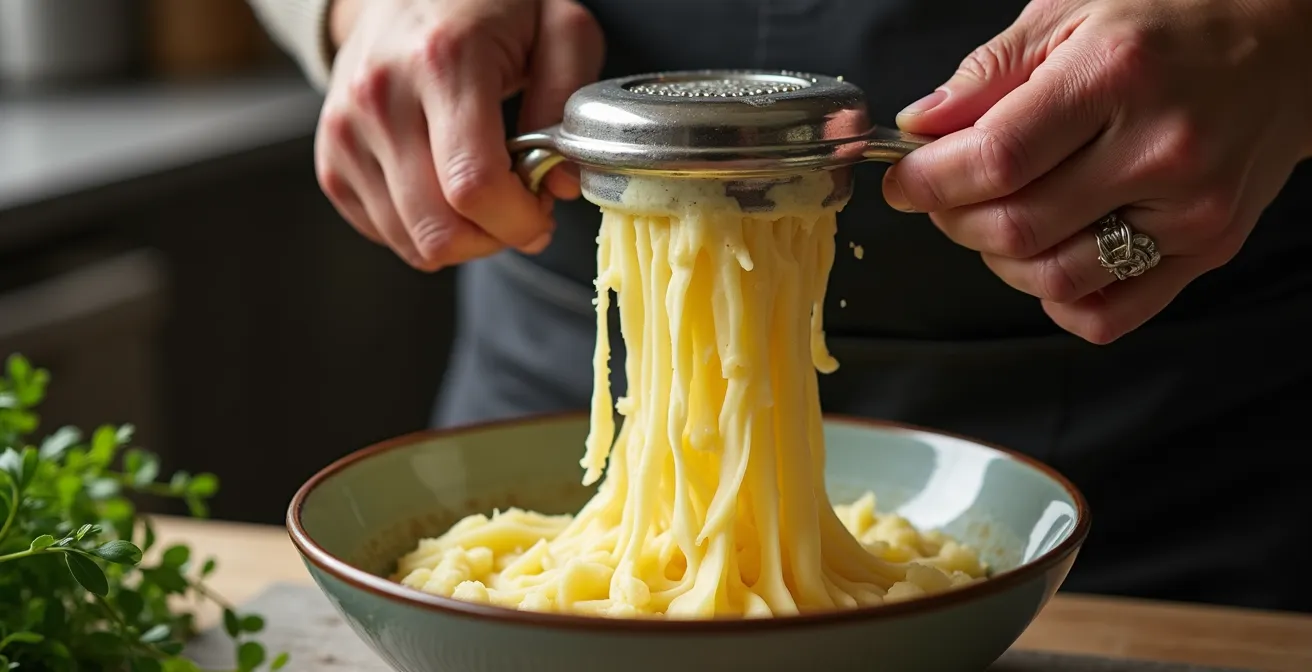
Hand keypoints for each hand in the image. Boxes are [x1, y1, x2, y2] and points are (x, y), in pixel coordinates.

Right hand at [315, 0, 603, 270]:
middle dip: (493, 239)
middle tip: (517, 211)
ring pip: (411, 242)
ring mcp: (346, 130)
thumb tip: (559, 185)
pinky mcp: (331, 157)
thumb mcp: (561, 28)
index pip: (474, 185)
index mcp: (443, 61)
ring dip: (461, 238)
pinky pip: (384, 233)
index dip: (518, 221)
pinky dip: (424, 228)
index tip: (541, 211)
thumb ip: (570, 102)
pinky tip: (445, 188)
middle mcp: (381, 97)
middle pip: (438, 229)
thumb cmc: (490, 9)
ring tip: (483, 194)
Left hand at [883, 0, 1311, 343]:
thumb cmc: (1172, 20)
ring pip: (1054, 279)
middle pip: (1016, 228)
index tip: (905, 180)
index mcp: (1115, 77)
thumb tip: (919, 128)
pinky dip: (1058, 298)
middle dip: (954, 220)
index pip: (996, 160)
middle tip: (947, 196)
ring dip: (1000, 259)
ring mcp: (1189, 209)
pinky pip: (1107, 314)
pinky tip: (1052, 251)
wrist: (1288, 44)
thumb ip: (988, 73)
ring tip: (1001, 216)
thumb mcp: (1070, 14)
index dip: (930, 182)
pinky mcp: (1208, 249)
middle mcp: (1159, 149)